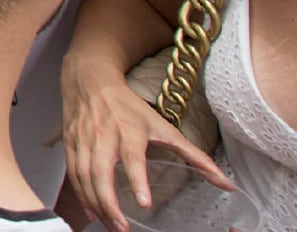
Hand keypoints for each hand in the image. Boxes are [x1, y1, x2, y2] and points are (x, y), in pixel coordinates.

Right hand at [61, 56, 233, 230]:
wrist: (90, 79)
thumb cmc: (128, 106)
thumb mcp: (163, 126)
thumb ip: (194, 156)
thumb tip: (226, 183)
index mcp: (129, 130)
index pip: (132, 157)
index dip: (137, 180)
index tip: (144, 203)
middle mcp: (104, 135)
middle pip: (101, 172)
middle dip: (109, 203)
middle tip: (122, 228)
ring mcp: (83, 139)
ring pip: (84, 176)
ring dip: (95, 203)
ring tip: (110, 225)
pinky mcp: (70, 144)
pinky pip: (73, 173)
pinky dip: (80, 195)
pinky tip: (91, 211)